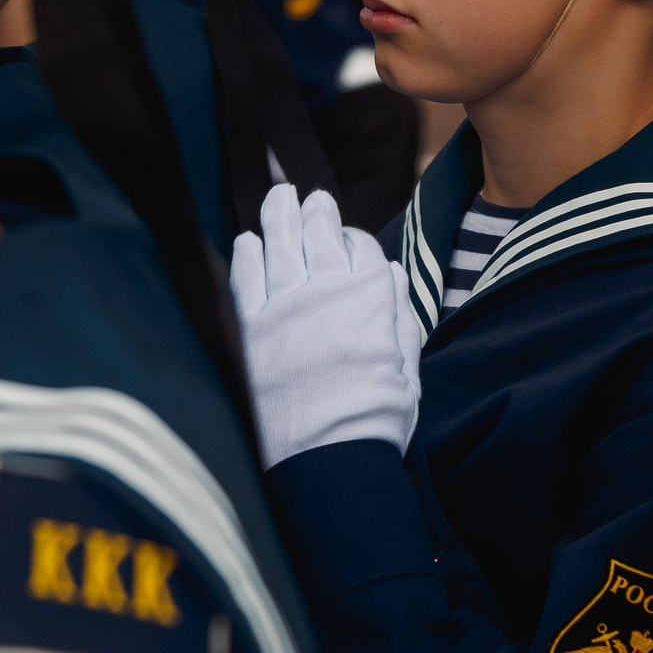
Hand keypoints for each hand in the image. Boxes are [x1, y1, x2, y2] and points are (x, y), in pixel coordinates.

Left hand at [230, 185, 421, 467]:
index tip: (347, 238)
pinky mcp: (252, 327)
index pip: (361, 249)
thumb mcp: (406, 366)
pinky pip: (245, 277)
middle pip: (319, 235)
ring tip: (279, 196)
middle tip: (311, 197)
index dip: (354, 239)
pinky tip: (246, 241)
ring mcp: (285, 305)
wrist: (329, 456)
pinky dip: (246, 254)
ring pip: (280, 243)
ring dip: (279, 214)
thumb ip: (398, 314)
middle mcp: (327, 290)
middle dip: (317, 212)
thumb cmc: (376, 419)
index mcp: (371, 296)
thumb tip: (391, 272)